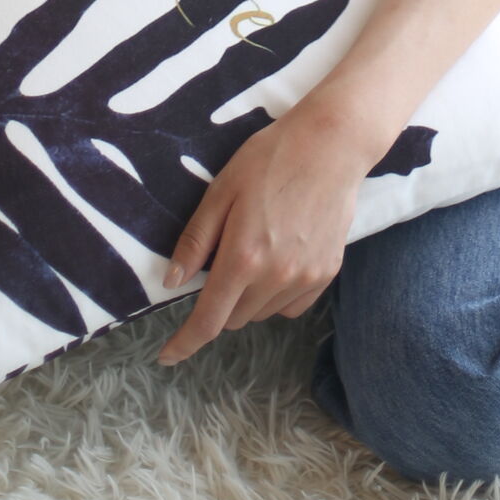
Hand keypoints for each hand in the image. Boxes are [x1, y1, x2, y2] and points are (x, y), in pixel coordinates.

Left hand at [155, 100, 373, 365]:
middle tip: (222, 260)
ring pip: (262, 313)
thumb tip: (172, 282)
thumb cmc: (270, 158)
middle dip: (219, 303)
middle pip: (234, 318)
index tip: (167, 356)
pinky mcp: (327, 273)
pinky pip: (291, 306)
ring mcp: (306, 278)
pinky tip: (279, 260)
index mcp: (243, 257)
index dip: (184, 344)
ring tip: (256, 250)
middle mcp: (276, 277)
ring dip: (248, 299)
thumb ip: (196, 240)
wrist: (332, 143)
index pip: (208, 321)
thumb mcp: (222, 190)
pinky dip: (276, 296)